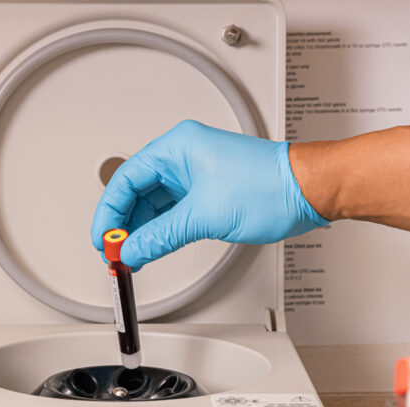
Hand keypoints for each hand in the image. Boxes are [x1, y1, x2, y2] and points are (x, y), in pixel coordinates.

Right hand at [90, 120, 327, 268]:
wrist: (306, 191)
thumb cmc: (269, 187)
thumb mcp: (204, 216)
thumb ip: (161, 236)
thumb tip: (133, 250)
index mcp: (178, 148)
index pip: (126, 179)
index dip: (109, 213)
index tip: (103, 240)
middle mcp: (184, 156)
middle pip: (137, 191)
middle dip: (124, 224)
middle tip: (114, 253)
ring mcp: (196, 173)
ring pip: (154, 203)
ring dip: (142, 230)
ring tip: (132, 255)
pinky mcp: (208, 189)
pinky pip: (173, 210)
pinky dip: (161, 229)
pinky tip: (152, 246)